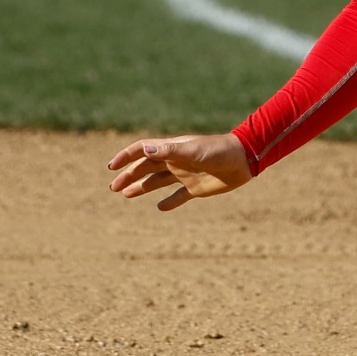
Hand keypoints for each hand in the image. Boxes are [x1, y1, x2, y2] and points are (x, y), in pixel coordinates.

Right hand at [108, 133, 253, 210]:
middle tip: (113, 187)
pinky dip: (169, 202)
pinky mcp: (197, 188)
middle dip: (129, 176)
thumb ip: (170, 151)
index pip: (143, 150)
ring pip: (158, 181)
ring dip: (142, 187)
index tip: (111, 167)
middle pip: (146, 168)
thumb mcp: (193, 150)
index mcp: (172, 149)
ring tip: (126, 194)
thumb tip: (144, 150)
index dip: (126, 157)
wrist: (244, 160)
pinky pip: (179, 196)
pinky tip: (160, 207)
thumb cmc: (219, 151)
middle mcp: (176, 161)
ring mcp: (186, 174)